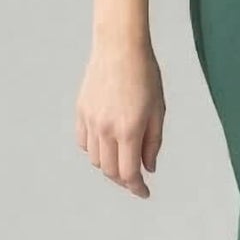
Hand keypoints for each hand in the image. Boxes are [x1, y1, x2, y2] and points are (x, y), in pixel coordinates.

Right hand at [76, 37, 164, 197]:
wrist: (119, 47)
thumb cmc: (145, 75)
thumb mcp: (158, 110)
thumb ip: (153, 142)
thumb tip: (148, 168)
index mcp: (129, 130)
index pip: (129, 173)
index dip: (137, 188)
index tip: (144, 193)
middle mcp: (106, 129)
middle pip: (110, 171)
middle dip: (124, 180)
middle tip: (136, 179)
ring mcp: (91, 120)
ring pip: (96, 159)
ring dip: (109, 166)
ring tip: (123, 160)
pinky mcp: (81, 112)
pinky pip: (84, 142)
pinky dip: (95, 151)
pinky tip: (107, 145)